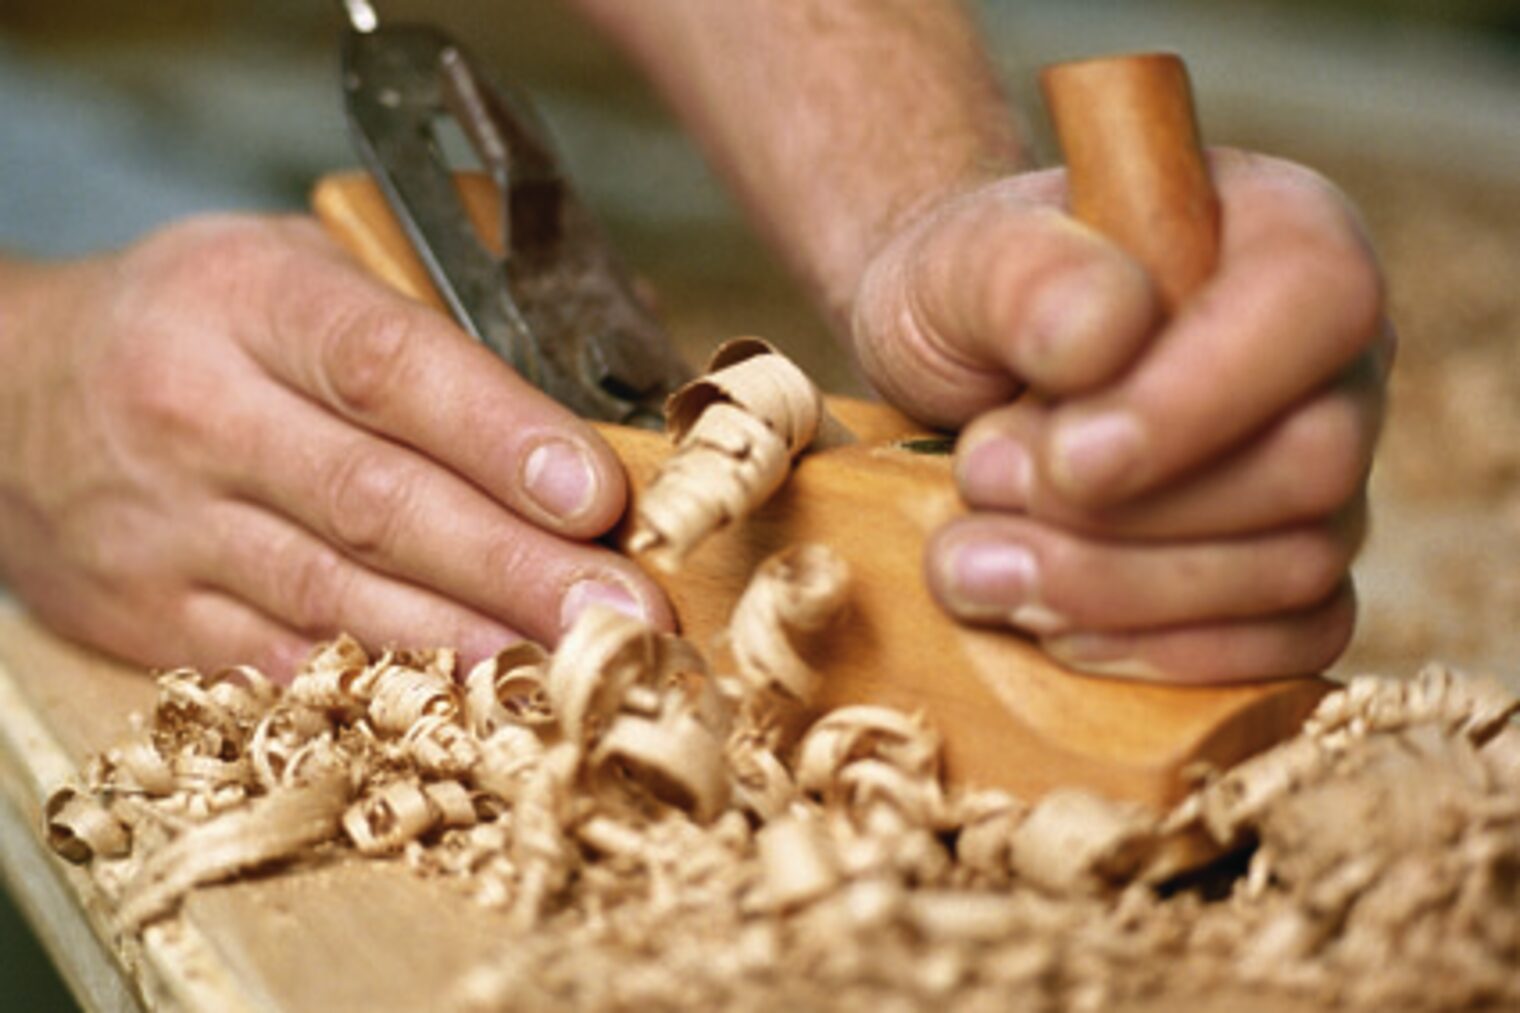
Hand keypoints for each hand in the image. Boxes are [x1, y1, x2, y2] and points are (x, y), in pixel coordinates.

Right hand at [0, 215, 669, 676]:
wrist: (5, 394)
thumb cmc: (200, 323)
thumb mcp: (301, 267)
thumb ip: (447, 314)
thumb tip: (616, 375)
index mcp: (250, 303)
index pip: (390, 367)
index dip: (501, 434)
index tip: (598, 494)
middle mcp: (199, 413)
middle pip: (377, 502)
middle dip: (516, 566)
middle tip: (626, 614)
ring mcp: (168, 529)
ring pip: (336, 597)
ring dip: (467, 644)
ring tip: (570, 673)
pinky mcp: (152, 619)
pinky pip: (282, 665)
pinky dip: (381, 688)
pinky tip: (467, 704)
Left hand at [850, 152, 1391, 682]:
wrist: (946, 371)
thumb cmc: (966, 297)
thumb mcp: (958, 261)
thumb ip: (1020, 274)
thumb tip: (1107, 331)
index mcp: (1280, 233)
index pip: (1316, 303)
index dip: (1198, 400)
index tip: (1062, 459)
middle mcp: (1325, 359)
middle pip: (1313, 461)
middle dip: (1131, 514)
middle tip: (981, 486)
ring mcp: (1320, 474)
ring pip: (1297, 565)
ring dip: (1120, 592)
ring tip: (972, 564)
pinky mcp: (1287, 570)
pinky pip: (1296, 638)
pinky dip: (1168, 651)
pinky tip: (1053, 629)